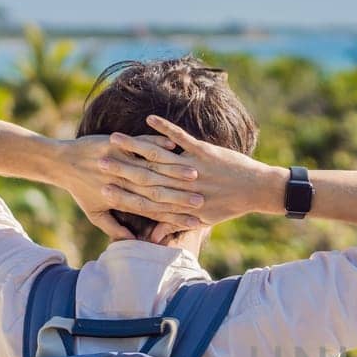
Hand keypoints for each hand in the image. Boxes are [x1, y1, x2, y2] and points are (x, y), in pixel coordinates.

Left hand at [49, 134, 203, 239]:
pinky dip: (156, 142)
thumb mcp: (95, 213)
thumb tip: (131, 243)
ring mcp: (117, 161)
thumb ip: (114, 228)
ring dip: (173, 170)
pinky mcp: (113, 143)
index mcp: (120, 199)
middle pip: (155, 191)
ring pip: (149, 167)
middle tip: (202, 200)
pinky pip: (139, 143)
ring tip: (194, 173)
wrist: (60, 162)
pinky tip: (173, 144)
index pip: (152, 211)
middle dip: (180, 196)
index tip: (196, 222)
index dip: (174, 217)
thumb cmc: (80, 189)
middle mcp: (120, 181)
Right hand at [97, 116, 286, 241]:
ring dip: (136, 146)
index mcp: (182, 203)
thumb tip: (153, 237)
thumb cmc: (229, 206)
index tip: (102, 188)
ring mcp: (194, 167)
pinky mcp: (204, 151)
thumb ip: (175, 225)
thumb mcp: (202, 220)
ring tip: (114, 137)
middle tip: (98, 163)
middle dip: (121, 168)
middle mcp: (184, 187)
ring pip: (160, 157)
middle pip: (147, 177)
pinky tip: (150, 119)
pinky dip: (165, 129)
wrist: (258, 190)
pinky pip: (181, 137)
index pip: (146, 200)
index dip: (123, 194)